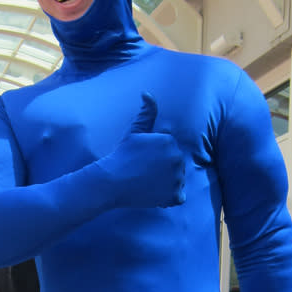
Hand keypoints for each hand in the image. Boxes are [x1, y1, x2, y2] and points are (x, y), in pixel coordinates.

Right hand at [98, 93, 184, 209]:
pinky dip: (169, 198)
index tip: (144, 161)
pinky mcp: (174, 195)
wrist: (112, 181)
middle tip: (144, 173)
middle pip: (176, 165)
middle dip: (165, 169)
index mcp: (170, 141)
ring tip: (148, 183)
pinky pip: (178, 197)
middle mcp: (178, 158)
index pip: (170, 150)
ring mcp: (177, 178)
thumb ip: (146, 113)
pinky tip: (155, 194)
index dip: (157, 156)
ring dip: (167, 183)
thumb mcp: (134, 132)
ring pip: (178, 180)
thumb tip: (147, 93)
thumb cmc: (122, 156)